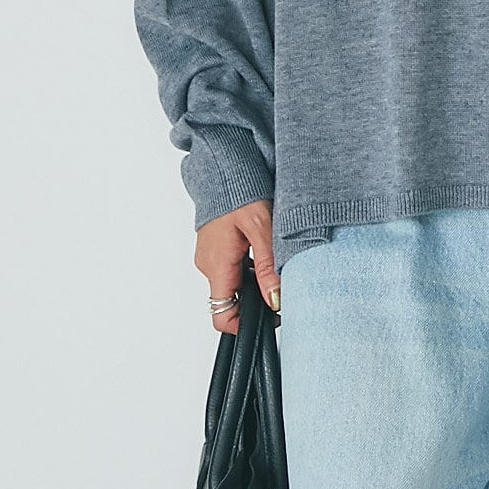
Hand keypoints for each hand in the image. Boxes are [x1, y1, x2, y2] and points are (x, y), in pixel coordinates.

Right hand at [195, 198, 280, 332]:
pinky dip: (246, 265)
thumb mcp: (261, 227)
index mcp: (217, 264)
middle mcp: (208, 264)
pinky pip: (229, 267)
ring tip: (272, 258)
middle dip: (255, 298)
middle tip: (280, 283)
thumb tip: (276, 300)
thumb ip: (268, 266)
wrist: (223, 165)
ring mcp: (208, 255)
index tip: (270, 315)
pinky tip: (261, 247)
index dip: (244, 324)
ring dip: (252, 279)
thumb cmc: (239, 189)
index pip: (221, 316)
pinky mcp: (213, 246)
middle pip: (230, 300)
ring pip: (232, 283)